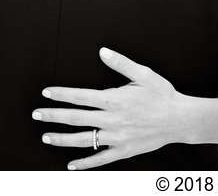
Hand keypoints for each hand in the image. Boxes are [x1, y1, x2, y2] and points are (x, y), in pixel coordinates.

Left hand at [33, 47, 191, 169]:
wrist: (180, 119)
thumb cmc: (162, 95)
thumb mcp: (144, 74)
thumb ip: (121, 64)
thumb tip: (103, 52)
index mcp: (115, 99)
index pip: (81, 97)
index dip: (62, 94)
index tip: (46, 93)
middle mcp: (112, 120)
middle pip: (77, 118)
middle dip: (54, 116)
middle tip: (37, 114)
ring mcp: (117, 137)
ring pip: (83, 139)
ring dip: (62, 139)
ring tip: (46, 137)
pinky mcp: (124, 150)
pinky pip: (100, 159)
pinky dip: (85, 163)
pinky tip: (71, 165)